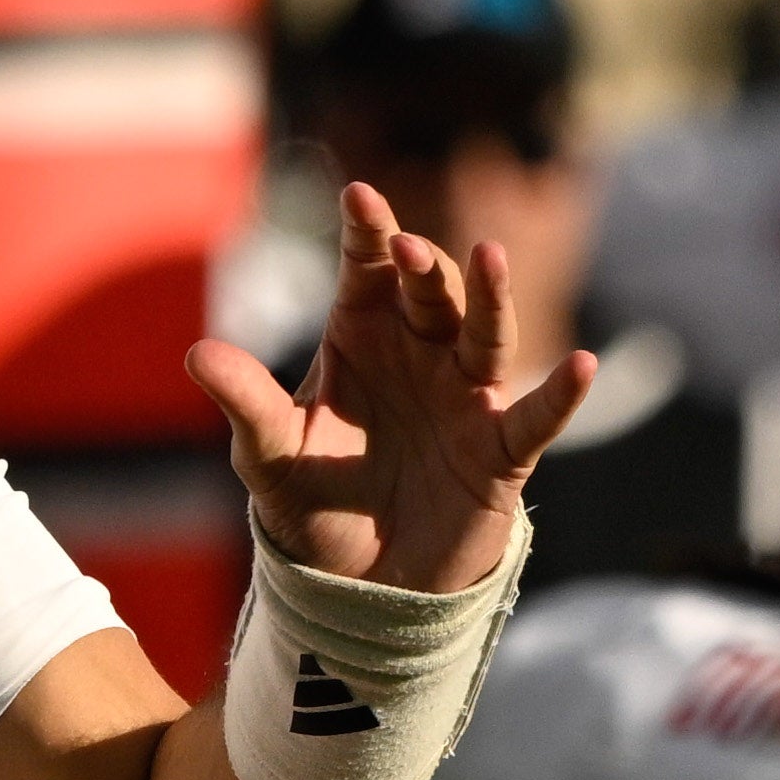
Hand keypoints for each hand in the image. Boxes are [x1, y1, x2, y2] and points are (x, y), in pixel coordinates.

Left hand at [188, 181, 593, 592]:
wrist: (358, 583)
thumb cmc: (314, 503)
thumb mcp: (269, 456)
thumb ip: (245, 402)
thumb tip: (197, 354)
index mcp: (362, 338)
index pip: (366, 271)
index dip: (366, 232)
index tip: (357, 195)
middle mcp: (420, 354)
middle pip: (430, 293)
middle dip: (421, 266)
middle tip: (405, 248)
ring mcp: (465, 398)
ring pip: (486, 334)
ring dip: (490, 297)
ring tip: (490, 256)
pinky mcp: (500, 452)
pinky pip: (535, 418)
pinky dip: (561, 394)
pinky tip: (582, 366)